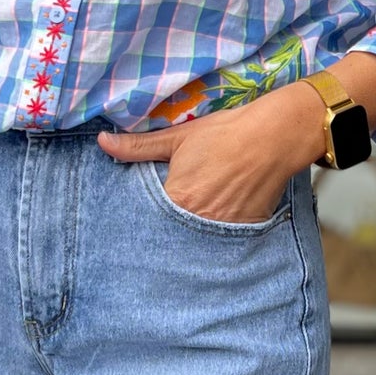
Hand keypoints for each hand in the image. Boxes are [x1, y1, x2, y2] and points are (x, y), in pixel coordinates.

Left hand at [99, 85, 325, 222]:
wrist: (273, 137)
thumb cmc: (224, 134)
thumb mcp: (178, 137)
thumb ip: (138, 146)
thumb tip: (103, 142)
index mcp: (177, 199)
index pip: (148, 222)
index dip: (142, 222)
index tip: (136, 224)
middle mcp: (198, 220)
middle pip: (172, 234)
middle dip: (164, 232)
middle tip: (159, 230)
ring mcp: (223, 229)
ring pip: (196, 240)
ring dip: (189, 235)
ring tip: (189, 224)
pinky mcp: (243, 230)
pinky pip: (221, 240)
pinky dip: (214, 236)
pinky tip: (212, 224)